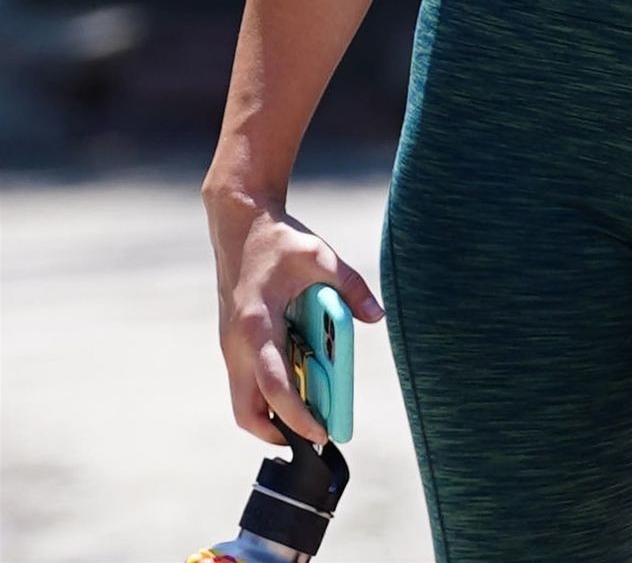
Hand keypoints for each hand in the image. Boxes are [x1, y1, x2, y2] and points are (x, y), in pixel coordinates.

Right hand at [203, 186, 384, 447]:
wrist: (239, 222)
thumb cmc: (278, 240)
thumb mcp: (320, 256)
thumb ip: (350, 287)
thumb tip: (377, 316)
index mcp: (256, 325)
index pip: (273, 386)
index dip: (296, 416)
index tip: (320, 433)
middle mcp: (236, 343)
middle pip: (246, 410)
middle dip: (276, 431)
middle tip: (313, 434)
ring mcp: (229, 345)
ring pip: (241, 401)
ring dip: (268, 416)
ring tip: (308, 414)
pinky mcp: (231, 342)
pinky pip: (244, 382)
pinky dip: (265, 394)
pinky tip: (296, 382)